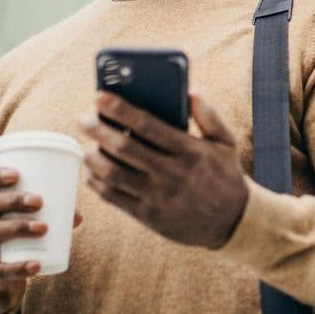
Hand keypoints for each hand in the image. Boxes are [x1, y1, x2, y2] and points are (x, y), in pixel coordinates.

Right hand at [0, 168, 82, 313]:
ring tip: (44, 228)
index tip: (16, 174)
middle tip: (39, 201)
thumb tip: (77, 215)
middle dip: (12, 200)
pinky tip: (36, 265)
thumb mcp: (26, 224)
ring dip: (18, 227)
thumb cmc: (15, 241)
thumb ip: (51, 216)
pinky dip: (18, 267)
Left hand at [78, 92, 247, 248]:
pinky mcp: (149, 216)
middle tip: (83, 118)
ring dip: (93, 158)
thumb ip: (209, 116)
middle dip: (98, 130)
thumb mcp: (226, 143)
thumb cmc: (225, 175)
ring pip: (113, 175)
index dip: (120, 109)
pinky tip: (92, 171)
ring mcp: (158, 197)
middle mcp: (172, 174)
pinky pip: (114, 198)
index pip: (148, 125)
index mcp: (189, 151)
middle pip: (124, 149)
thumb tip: (191, 92)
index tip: (100, 97)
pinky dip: (97, 183)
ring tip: (85, 146)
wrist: (231, 221)